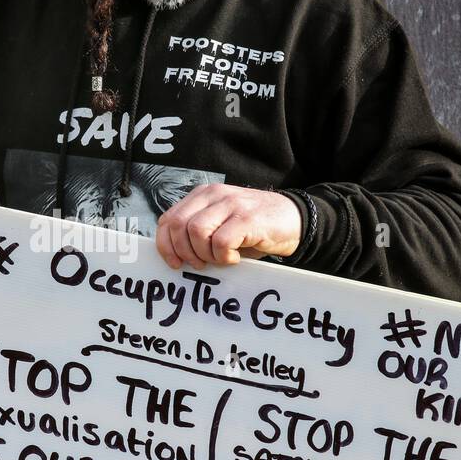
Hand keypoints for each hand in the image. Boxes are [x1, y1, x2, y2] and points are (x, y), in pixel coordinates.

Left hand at [156, 183, 302, 268]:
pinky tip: (236, 257)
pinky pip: (221, 242)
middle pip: (178, 225)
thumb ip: (198, 231)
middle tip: (201, 264)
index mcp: (202, 196)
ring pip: (196, 231)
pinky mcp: (246, 218)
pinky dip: (224, 257)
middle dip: (185, 252)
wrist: (294, 219)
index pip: (168, 219)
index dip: (165, 245)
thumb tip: (175, 257)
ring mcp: (230, 204)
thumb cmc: (253, 228)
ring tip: (221, 259)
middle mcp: (213, 195)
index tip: (175, 263)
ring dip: (205, 254)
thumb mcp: (220, 224)